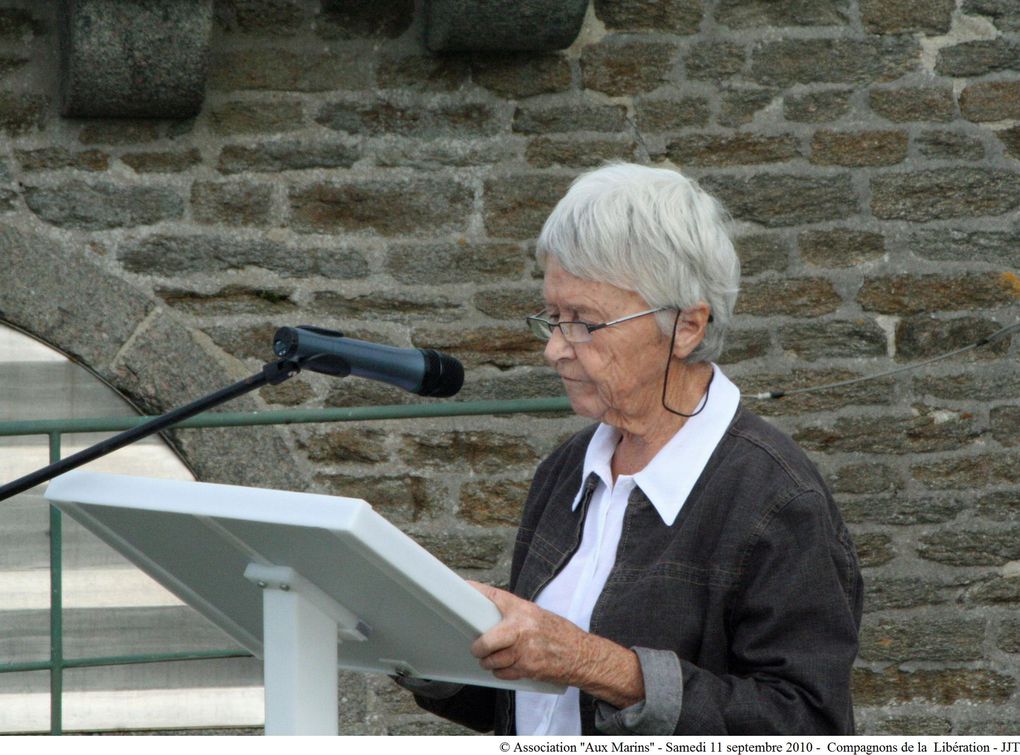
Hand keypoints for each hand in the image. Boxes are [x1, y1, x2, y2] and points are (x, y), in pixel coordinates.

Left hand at [468, 581, 644, 708]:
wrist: (581, 654)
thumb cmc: (560, 634)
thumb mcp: (538, 615)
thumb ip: (516, 615)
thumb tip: (491, 616)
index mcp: (524, 610)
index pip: (494, 597)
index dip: (476, 592)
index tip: (464, 587)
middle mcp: (522, 629)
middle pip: (486, 641)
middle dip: (478, 647)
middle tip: (476, 647)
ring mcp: (524, 651)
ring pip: (492, 661)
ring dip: (489, 662)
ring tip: (491, 658)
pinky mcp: (527, 668)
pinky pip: (504, 673)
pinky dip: (501, 672)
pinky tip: (506, 667)